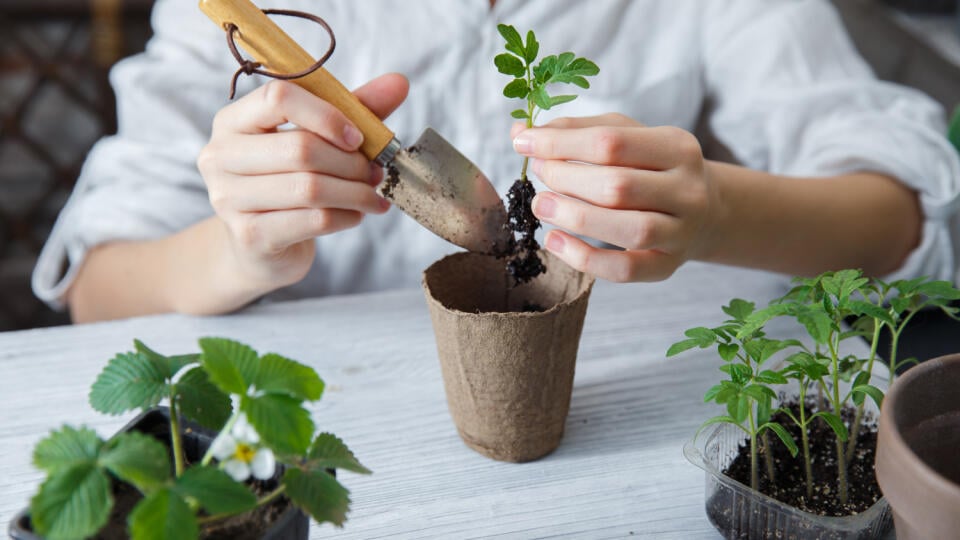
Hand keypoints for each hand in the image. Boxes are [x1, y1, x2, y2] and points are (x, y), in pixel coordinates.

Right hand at [197, 74, 407, 290]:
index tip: (358, 138)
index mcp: (233, 120)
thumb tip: (399, 82)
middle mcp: (220, 155)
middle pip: (300, 148)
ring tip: (373, 195)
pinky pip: (313, 221)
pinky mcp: (249, 236)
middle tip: (376, 173)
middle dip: (350, 162)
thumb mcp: (318, 139)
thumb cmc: (289, 181)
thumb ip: (355, 110)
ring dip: (355, 192)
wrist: (260, 246)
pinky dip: (346, 216)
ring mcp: (229, 198)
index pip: (278, 97)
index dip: (327, 115)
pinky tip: (357, 215)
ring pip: (309, 188)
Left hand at [511, 114, 718, 281]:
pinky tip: (554, 241)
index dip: (560, 143)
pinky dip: (584, 258)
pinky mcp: (667, 266)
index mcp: (677, 146)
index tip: (524, 142)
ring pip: (629, 229)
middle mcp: (687, 190)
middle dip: (566, 179)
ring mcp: (682, 232)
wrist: (705, 211)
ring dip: (573, 217)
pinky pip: (625, 270)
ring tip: (540, 204)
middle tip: (539, 174)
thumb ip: (576, 132)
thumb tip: (521, 133)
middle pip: (618, 186)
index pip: (611, 142)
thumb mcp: (625, 136)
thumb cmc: (651, 168)